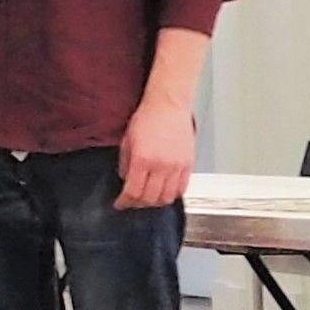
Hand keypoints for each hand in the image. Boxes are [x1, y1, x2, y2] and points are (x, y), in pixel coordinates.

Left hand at [117, 93, 195, 211]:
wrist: (168, 105)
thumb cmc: (147, 118)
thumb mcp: (127, 141)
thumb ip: (125, 164)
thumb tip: (126, 180)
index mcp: (143, 159)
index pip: (133, 191)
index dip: (124, 202)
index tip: (120, 203)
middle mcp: (161, 166)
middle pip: (149, 199)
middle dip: (138, 204)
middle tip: (132, 202)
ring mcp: (177, 166)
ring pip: (167, 197)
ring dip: (155, 202)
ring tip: (148, 198)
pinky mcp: (188, 164)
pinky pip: (181, 189)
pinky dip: (172, 195)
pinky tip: (164, 191)